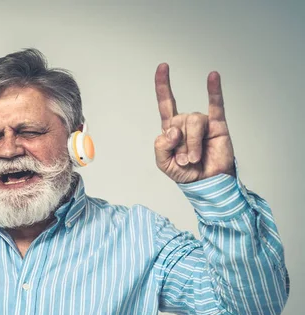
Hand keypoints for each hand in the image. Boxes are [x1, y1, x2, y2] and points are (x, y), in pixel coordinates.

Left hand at [154, 63, 235, 183]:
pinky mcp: (218, 125)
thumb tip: (173, 130)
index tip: (163, 66)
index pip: (166, 103)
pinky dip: (214, 90)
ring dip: (192, 144)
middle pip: (177, 122)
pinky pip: (216, 105)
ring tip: (195, 158)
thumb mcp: (163, 163)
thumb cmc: (186, 173)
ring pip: (192, 123)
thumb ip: (160, 146)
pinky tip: (212, 76)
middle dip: (180, 145)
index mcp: (172, 129)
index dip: (163, 85)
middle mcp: (186, 123)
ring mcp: (202, 123)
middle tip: (185, 161)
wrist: (206, 184)